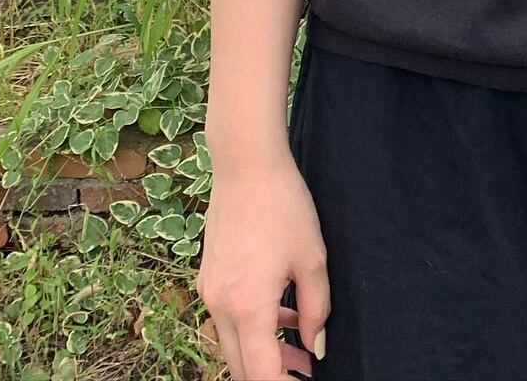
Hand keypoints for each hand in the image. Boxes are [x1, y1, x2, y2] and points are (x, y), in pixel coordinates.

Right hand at [197, 152, 330, 380]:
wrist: (246, 166)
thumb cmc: (284, 207)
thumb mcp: (312, 258)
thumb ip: (317, 308)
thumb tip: (316, 346)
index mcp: (247, 307)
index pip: (260, 373)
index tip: (307, 380)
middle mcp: (220, 307)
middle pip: (241, 366)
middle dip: (273, 374)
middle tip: (306, 370)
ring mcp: (210, 293)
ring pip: (234, 343)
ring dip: (264, 351)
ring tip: (300, 345)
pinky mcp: (209, 278)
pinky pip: (229, 318)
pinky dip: (253, 326)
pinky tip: (285, 313)